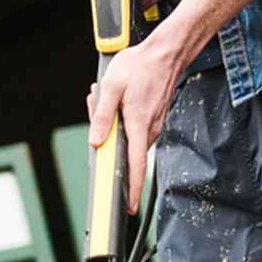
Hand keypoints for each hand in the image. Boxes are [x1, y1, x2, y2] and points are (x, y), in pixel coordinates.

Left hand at [88, 36, 182, 213]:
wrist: (165, 55)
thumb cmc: (140, 67)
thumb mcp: (111, 86)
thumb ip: (102, 115)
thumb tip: (95, 141)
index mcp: (137, 125)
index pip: (136, 166)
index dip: (132, 189)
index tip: (130, 206)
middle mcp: (148, 131)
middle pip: (124, 151)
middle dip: (106, 138)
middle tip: (96, 104)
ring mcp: (152, 127)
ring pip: (126, 139)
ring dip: (112, 125)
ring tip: (105, 96)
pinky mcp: (152, 122)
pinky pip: (132, 130)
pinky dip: (120, 120)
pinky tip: (116, 99)